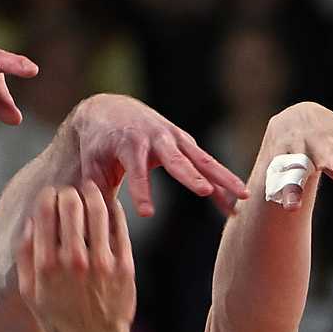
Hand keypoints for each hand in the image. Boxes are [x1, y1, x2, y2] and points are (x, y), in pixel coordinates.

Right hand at [16, 185, 136, 331]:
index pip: (46, 210)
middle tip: (71, 192)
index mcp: (47, 264)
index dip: (48, 195)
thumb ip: (25, 256)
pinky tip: (110, 205)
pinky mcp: (124, 266)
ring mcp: (102, 262)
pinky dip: (114, 210)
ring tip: (91, 190)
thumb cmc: (60, 319)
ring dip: (93, 193)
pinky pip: (120, 227)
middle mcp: (74, 260)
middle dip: (69, 192)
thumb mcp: (30, 293)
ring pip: (98, 209)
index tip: (51, 195)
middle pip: (71, 204)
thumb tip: (29, 223)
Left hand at [63, 93, 249, 218]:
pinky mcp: (185, 144)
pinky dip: (222, 182)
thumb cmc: (98, 144)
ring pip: (202, 160)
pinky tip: (237, 202)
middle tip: (205, 192)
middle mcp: (156, 138)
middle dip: (191, 176)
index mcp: (129, 143)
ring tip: (242, 198)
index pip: (136, 170)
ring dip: (222, 179)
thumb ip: (94, 191)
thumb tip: (93, 222)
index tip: (146, 213)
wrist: (110, 109)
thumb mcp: (90, 165)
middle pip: (176, 160)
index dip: (142, 191)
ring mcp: (175, 139)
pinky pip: (207, 165)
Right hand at [259, 102, 332, 211]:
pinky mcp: (275, 160)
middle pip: (330, 148)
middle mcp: (324, 140)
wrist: (289, 128)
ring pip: (297, 165)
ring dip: (298, 179)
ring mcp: (297, 148)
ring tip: (295, 201)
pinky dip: (282, 192)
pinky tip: (288, 207)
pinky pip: (278, 178)